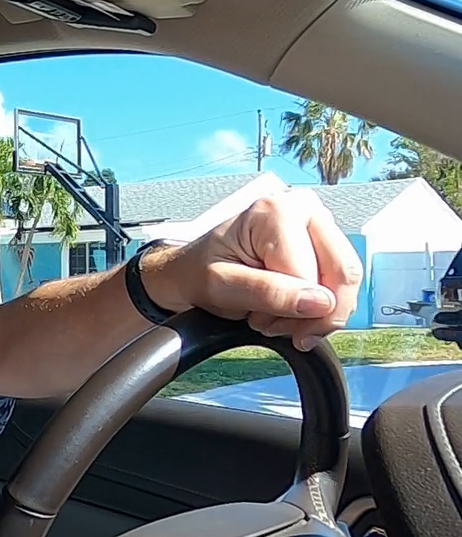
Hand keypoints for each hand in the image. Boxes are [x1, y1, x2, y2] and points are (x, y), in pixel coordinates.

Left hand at [145, 189, 362, 350]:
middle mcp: (305, 210)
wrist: (191, 271)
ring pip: (345, 285)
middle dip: (313, 315)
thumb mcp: (221, 286)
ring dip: (313, 315)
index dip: (292, 310)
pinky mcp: (324, 248)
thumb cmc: (200, 271)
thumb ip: (268, 292)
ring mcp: (318, 227)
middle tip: (274, 326)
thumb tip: (320, 302)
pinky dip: (316, 311)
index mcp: (278, 212)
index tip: (261, 322)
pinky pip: (339, 288)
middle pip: (342, 274)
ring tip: (272, 317)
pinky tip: (285, 312)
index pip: (309, 274)